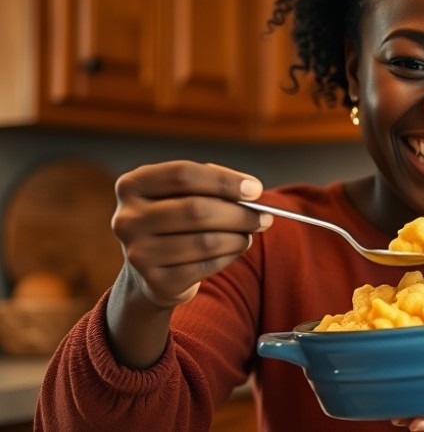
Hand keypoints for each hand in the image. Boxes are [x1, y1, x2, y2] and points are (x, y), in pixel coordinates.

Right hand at [112, 160, 272, 308]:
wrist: (149, 273)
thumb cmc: (175, 222)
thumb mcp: (183, 195)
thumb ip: (213, 186)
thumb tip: (251, 191)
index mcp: (132, 185)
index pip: (182, 174)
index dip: (224, 180)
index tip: (255, 189)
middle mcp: (127, 218)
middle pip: (196, 209)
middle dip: (239, 214)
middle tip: (264, 217)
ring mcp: (138, 253)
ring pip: (205, 241)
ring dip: (239, 237)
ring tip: (249, 234)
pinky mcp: (155, 281)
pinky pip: (206, 266)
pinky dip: (229, 256)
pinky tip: (234, 250)